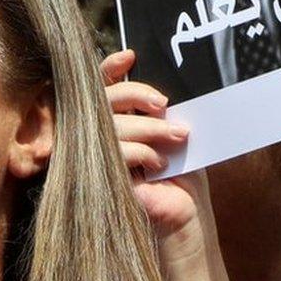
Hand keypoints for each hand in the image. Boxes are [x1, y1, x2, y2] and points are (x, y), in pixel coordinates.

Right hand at [103, 50, 203, 242]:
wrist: (185, 223)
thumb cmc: (182, 180)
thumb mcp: (174, 136)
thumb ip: (160, 112)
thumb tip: (158, 88)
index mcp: (117, 122)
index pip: (101, 87)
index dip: (110, 69)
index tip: (131, 57)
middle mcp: (100, 137)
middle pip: (103, 99)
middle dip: (136, 94)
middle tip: (163, 104)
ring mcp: (96, 158)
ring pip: (111, 125)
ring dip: (149, 128)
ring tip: (177, 137)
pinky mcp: (99, 180)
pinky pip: (115, 152)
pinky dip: (141, 153)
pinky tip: (159, 165)